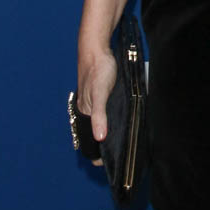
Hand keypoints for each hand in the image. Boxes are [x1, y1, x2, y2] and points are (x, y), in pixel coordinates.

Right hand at [77, 47, 117, 166]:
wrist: (96, 47)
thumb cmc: (98, 69)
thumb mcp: (100, 93)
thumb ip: (99, 115)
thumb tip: (99, 138)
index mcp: (84, 112)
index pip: (88, 142)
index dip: (98, 154)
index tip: (113, 162)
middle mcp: (87, 110)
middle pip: (95, 135)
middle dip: (106, 146)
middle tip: (124, 153)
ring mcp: (93, 102)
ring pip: (100, 124)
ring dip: (110, 133)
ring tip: (125, 140)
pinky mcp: (100, 94)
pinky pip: (105, 112)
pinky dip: (112, 120)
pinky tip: (122, 120)